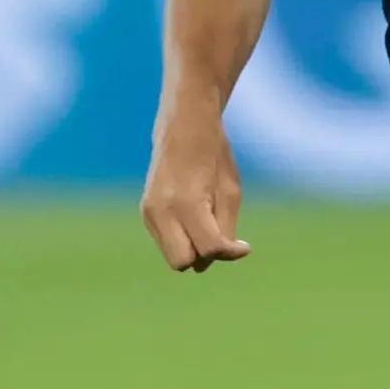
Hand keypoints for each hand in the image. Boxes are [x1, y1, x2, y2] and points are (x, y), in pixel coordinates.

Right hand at [141, 116, 249, 272]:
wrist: (184, 125)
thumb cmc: (214, 155)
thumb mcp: (231, 191)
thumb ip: (226, 229)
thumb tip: (219, 257)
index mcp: (186, 203)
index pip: (208, 249)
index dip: (230, 252)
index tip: (244, 244)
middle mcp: (161, 210)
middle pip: (182, 262)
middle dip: (204, 256)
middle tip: (220, 233)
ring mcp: (149, 211)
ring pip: (173, 256)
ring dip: (193, 248)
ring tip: (206, 219)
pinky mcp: (145, 211)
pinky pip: (166, 242)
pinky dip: (183, 238)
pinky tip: (192, 214)